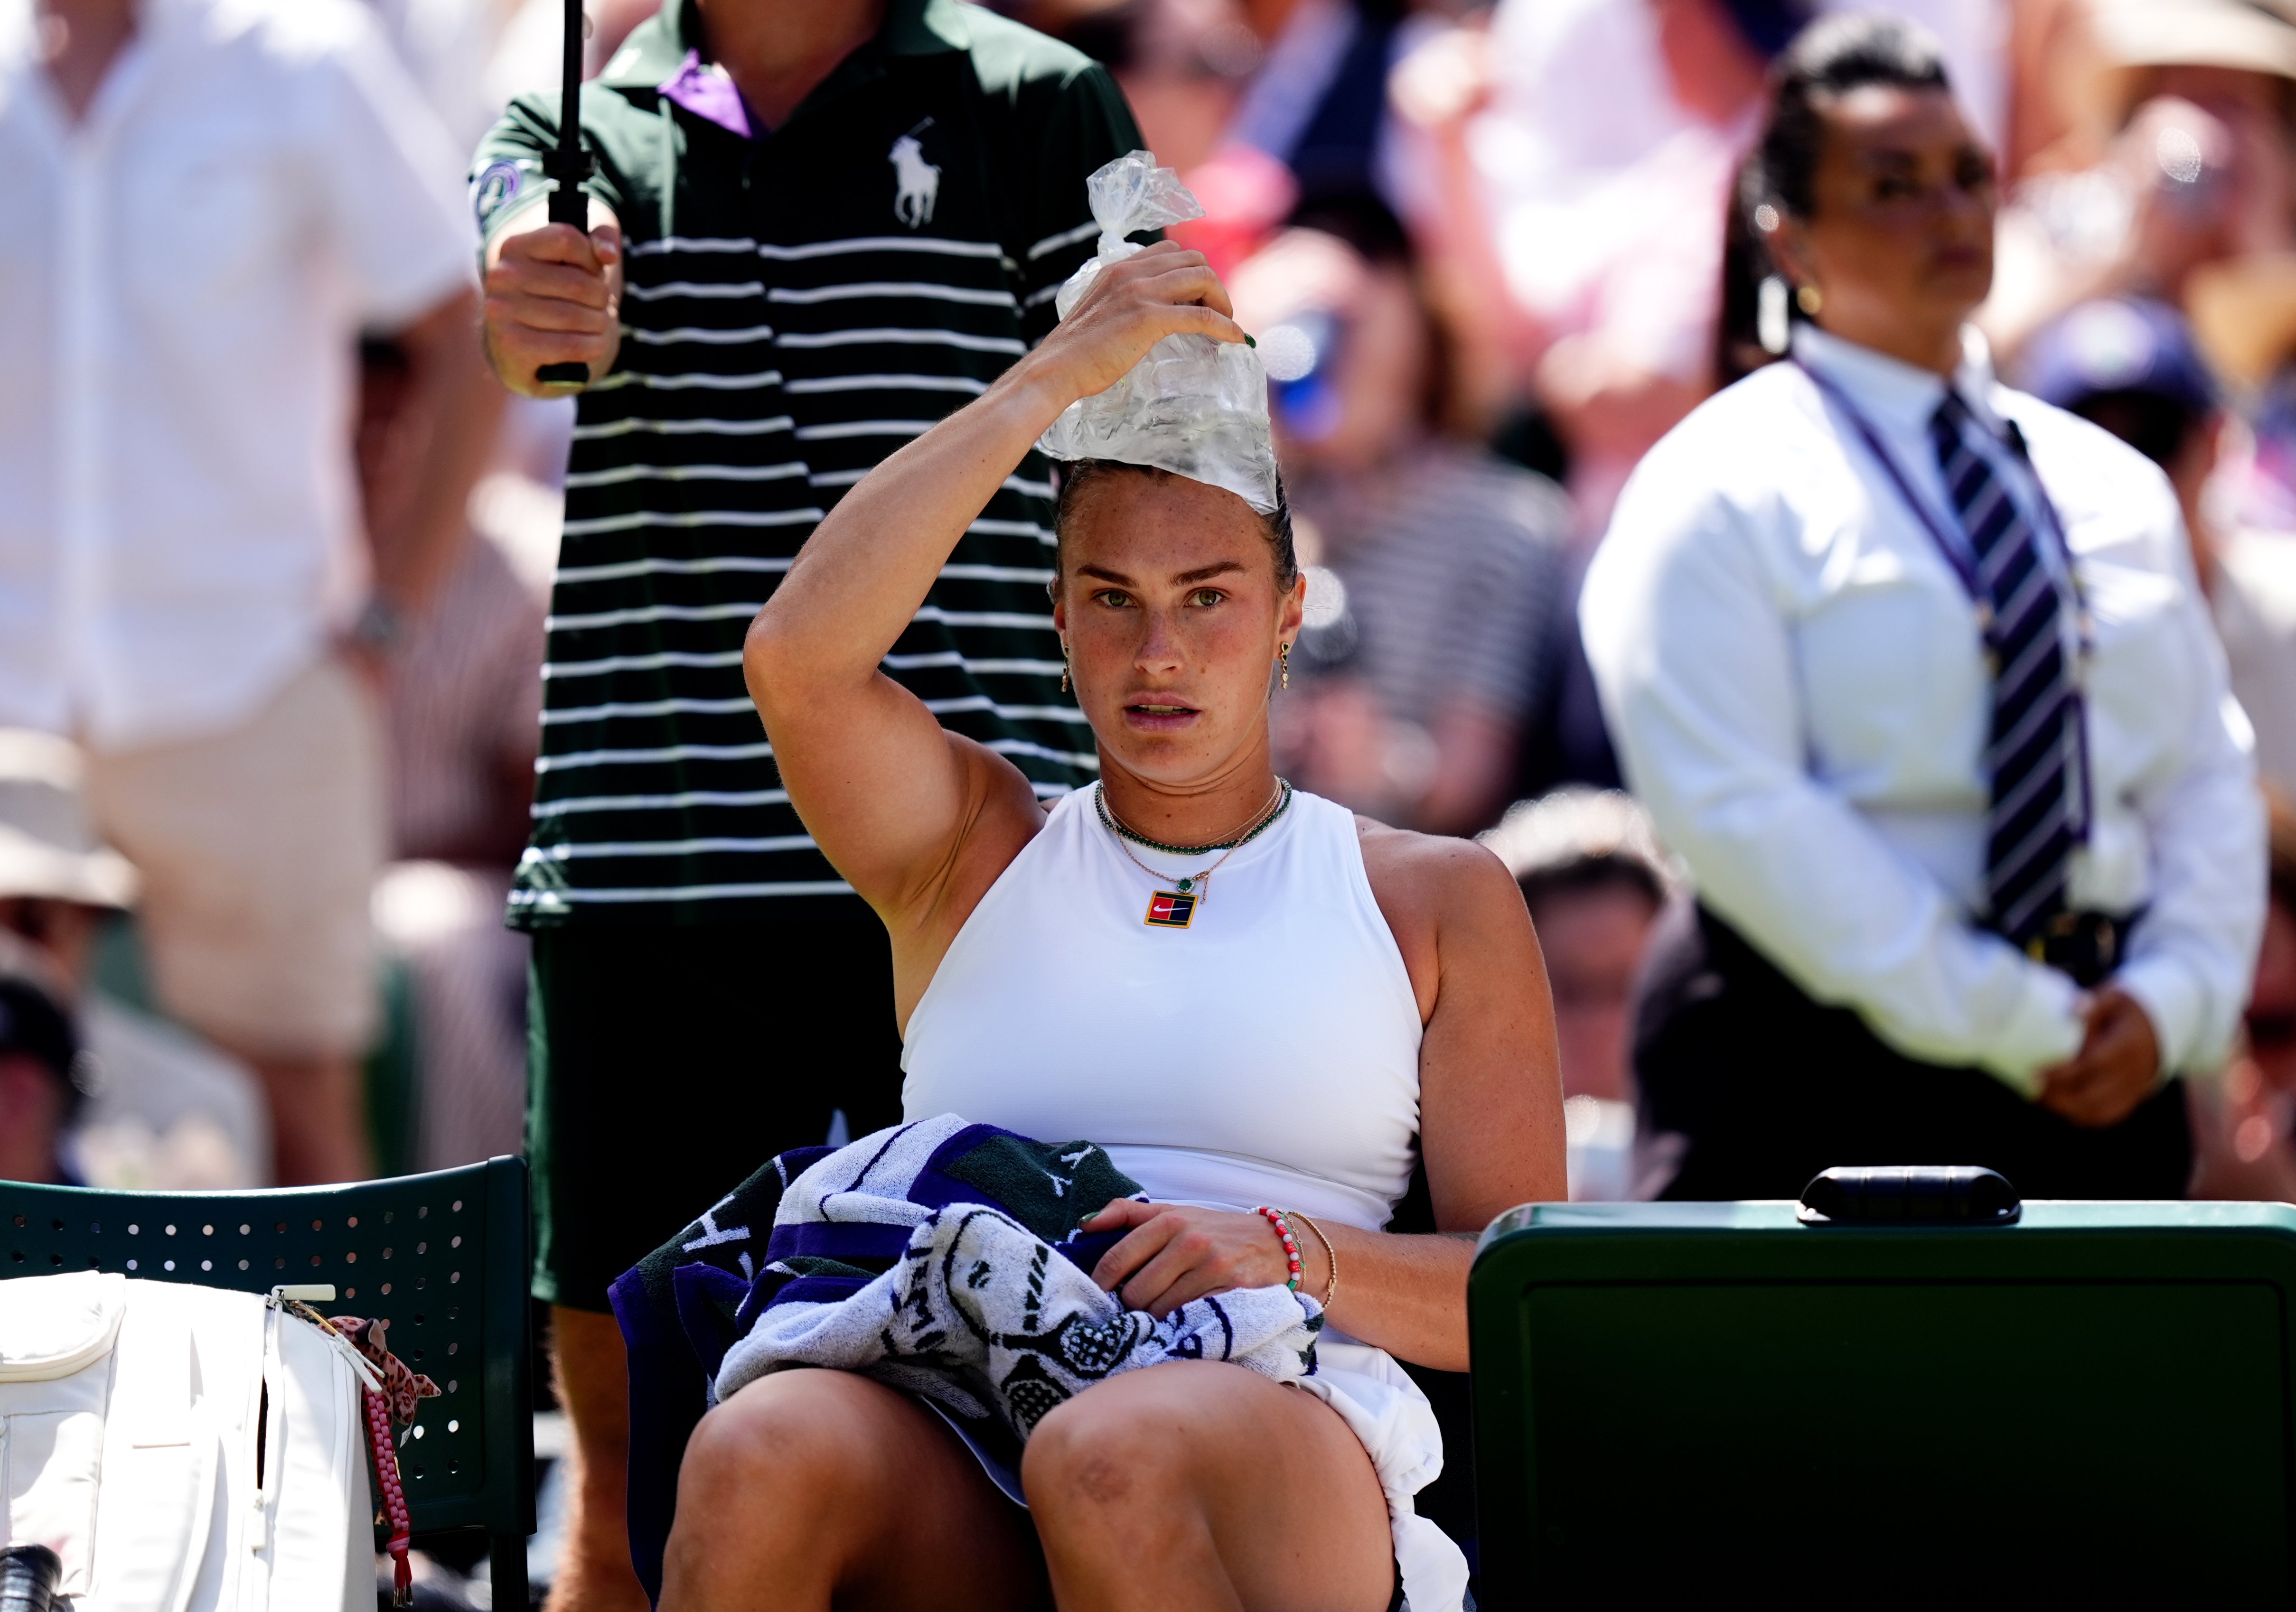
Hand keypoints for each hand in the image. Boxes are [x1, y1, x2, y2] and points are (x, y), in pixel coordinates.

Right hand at [481, 214, 623, 397]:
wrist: (517, 345)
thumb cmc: (553, 295)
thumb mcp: (575, 259)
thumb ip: (599, 239)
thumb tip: (609, 254)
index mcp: (515, 247)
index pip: (567, 240)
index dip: (592, 260)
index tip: (593, 273)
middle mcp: (502, 275)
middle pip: (579, 284)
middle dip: (601, 298)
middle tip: (600, 306)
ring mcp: (502, 310)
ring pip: (577, 317)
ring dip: (600, 323)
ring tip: (597, 324)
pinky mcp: (511, 344)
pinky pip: (570, 345)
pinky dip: (593, 346)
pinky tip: (594, 344)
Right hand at [1019, 241, 1247, 405]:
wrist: (1055, 370)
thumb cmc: (1075, 353)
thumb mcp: (1101, 312)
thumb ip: (1124, 303)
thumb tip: (1150, 319)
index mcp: (1120, 268)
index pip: (1171, 251)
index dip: (1193, 271)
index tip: (1199, 298)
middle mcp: (1132, 272)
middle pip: (1194, 259)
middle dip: (1213, 284)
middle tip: (1217, 313)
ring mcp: (1140, 293)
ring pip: (1203, 278)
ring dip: (1223, 301)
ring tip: (1227, 324)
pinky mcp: (1149, 319)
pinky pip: (1202, 316)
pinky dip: (1225, 326)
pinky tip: (1236, 340)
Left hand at [1083, 1198, 1305, 1318]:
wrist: (1280, 1245)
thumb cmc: (1219, 1231)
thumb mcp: (1176, 1213)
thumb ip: (1128, 1214)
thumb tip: (1084, 1223)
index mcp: (1170, 1221)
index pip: (1118, 1258)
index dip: (1101, 1284)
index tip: (1099, 1297)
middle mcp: (1190, 1241)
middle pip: (1135, 1292)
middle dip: (1131, 1306)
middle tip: (1137, 1309)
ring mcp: (1212, 1267)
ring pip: (1159, 1311)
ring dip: (1155, 1320)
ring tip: (1161, 1315)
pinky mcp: (1231, 1292)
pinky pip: (1189, 1320)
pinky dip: (1180, 1326)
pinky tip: (1182, 1322)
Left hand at [2036, 987, 2161, 1127]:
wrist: (2164, 1026)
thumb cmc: (2128, 1010)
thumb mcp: (2115, 998)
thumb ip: (2094, 1004)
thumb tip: (2073, 1008)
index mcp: (2128, 1046)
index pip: (2092, 1065)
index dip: (2062, 1073)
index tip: (2034, 1072)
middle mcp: (2133, 1073)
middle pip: (2093, 1096)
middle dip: (2058, 1096)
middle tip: (2030, 1086)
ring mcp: (2135, 1089)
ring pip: (2099, 1111)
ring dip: (2066, 1109)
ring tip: (2038, 1097)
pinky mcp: (2132, 1098)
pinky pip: (2106, 1115)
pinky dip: (2081, 1115)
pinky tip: (2058, 1105)